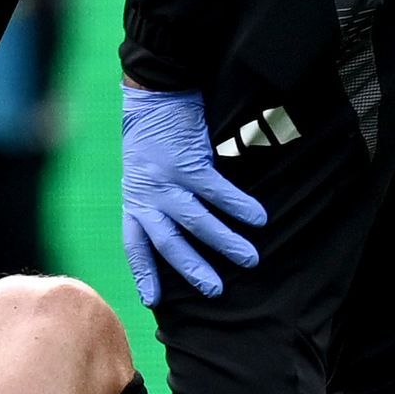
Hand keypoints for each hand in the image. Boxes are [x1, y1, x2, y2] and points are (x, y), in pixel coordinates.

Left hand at [115, 87, 265, 305]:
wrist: (154, 93)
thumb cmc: (152, 136)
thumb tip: (180, 232)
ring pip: (197, 221)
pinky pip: (217, 191)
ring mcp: (167, 179)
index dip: (144, 272)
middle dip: (192, 269)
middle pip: (168, 242)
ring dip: (225, 242)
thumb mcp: (142, 173)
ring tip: (249, 259)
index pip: (136, 244)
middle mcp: (147, 194)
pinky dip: (239, 206)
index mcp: (135, 199)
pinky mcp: (189, 161)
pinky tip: (259, 219)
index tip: (153, 300)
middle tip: (215, 290)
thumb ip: (155, 200)